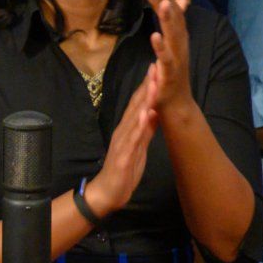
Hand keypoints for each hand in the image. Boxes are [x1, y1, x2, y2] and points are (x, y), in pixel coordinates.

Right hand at [85, 67, 158, 217]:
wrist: (107, 194)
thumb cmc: (123, 172)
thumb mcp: (138, 148)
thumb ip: (145, 131)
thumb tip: (154, 112)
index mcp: (127, 130)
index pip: (137, 104)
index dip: (147, 87)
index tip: (155, 69)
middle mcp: (123, 132)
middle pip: (135, 106)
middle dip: (146, 87)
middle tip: (155, 68)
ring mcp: (122, 143)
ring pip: (134, 118)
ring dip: (144, 101)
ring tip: (153, 84)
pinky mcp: (123, 156)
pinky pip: (132, 139)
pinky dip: (138, 126)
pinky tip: (144, 115)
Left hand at [144, 0, 192, 115]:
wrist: (177, 108)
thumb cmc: (172, 77)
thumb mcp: (173, 48)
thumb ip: (174, 26)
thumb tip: (179, 2)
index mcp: (178, 41)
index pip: (173, 15)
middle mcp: (180, 48)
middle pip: (174, 21)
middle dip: (164, 2)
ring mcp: (177, 61)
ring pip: (174, 36)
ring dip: (168, 19)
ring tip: (161, 3)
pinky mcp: (170, 76)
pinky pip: (166, 60)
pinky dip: (161, 48)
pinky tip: (154, 36)